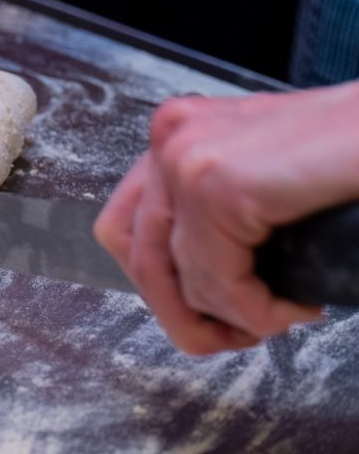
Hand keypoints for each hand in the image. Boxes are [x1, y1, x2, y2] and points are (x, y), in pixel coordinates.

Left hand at [94, 83, 358, 353]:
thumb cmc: (349, 150)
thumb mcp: (261, 178)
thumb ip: (216, 213)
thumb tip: (188, 282)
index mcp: (176, 131)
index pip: (126, 229)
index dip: (164, 285)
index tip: (215, 311)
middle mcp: (169, 137)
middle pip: (137, 258)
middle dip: (187, 312)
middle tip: (244, 330)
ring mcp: (185, 158)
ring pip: (174, 280)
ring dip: (229, 317)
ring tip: (278, 316)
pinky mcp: (217, 187)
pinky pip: (218, 285)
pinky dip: (258, 315)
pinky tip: (298, 307)